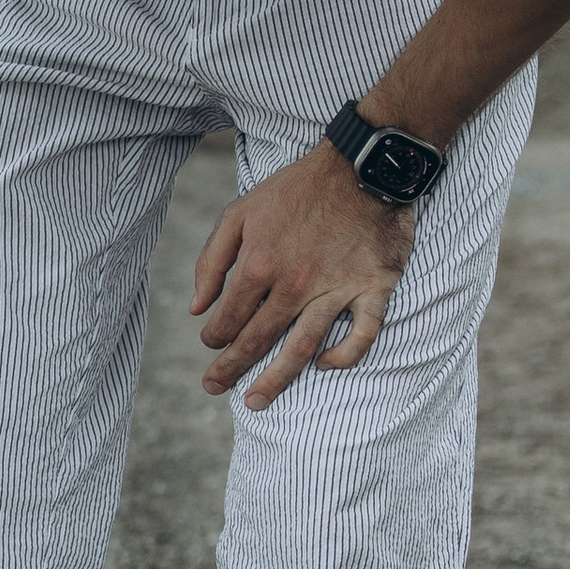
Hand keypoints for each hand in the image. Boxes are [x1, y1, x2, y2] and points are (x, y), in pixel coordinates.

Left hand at [192, 149, 415, 408]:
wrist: (361, 165)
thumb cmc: (296, 189)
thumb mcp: (240, 212)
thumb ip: (212, 261)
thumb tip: (196, 309)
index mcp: (259, 266)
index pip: (227, 320)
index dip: (214, 339)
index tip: (211, 345)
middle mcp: (294, 284)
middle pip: (257, 341)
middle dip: (230, 369)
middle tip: (214, 388)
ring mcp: (336, 289)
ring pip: (301, 347)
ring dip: (276, 379)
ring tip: (256, 402)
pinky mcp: (374, 287)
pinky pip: (363, 333)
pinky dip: (346, 354)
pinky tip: (325, 365)